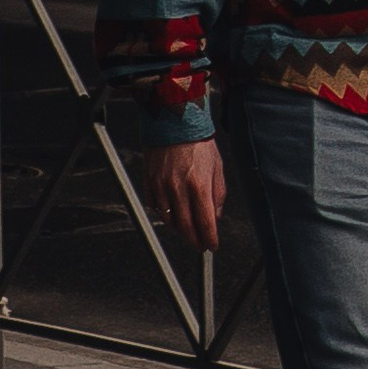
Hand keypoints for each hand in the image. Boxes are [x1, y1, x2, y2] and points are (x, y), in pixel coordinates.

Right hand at [139, 137, 224, 253]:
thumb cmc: (198, 143)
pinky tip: (173, 214)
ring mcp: (161, 187)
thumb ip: (218, 194)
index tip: (212, 245)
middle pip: (186, 227)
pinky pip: (155, 208)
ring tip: (188, 230)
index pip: (205, 223)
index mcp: (199, 185)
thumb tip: (216, 216)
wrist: (175, 123)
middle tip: (200, 245)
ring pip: (169, 221)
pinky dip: (164, 215)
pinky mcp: (149, 183)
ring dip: (180, 230)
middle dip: (194, 241)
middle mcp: (179, 189)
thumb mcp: (217, 168)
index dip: (210, 239)